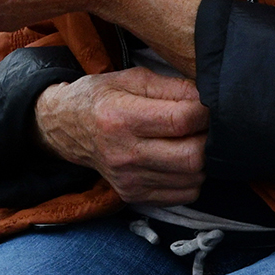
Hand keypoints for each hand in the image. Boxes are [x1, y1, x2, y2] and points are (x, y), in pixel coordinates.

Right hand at [34, 69, 206, 203]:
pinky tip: (177, 160)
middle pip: (192, 157)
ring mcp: (128, 180)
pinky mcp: (134, 195)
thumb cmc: (102, 98)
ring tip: (188, 141)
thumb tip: (208, 99)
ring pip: (193, 178)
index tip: (203, 106)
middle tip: (202, 126)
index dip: (203, 112)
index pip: (182, 120)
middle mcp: (123, 154)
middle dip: (207, 139)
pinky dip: (190, 177)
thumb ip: (172, 86)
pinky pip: (184, 194)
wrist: (66, 128)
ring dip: (201, 159)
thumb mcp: (131, 79)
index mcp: (120, 117)